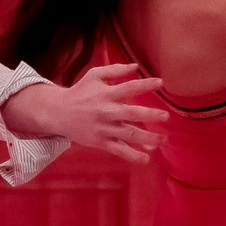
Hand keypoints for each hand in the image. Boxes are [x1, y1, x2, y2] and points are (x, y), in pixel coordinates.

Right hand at [4, 63, 168, 163]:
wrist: (58, 113)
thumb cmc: (80, 92)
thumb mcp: (94, 75)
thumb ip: (115, 70)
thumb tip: (136, 66)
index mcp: (106, 94)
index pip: (128, 87)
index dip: (145, 85)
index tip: (161, 82)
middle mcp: (106, 111)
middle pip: (130, 113)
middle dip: (149, 115)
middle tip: (166, 116)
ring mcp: (104, 128)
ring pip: (128, 135)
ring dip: (147, 138)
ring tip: (164, 140)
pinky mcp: (100, 142)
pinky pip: (118, 150)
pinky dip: (132, 155)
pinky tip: (146, 158)